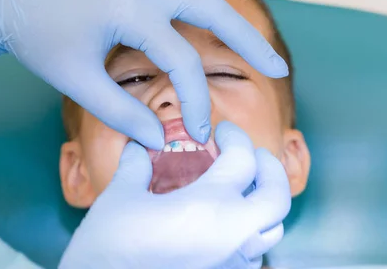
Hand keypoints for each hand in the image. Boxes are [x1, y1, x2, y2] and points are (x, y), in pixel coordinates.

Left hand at [0, 0, 291, 146]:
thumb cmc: (40, 40)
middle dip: (247, 42)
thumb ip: (120, 112)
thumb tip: (159, 140)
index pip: (182, 61)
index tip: (199, 133)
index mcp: (131, 12)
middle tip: (278, 68)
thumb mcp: (76, 82)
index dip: (195, 100)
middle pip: (212, 9)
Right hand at [58, 122, 290, 268]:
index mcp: (209, 206)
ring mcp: (231, 264)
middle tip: (252, 155)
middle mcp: (232, 236)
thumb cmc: (108, 247)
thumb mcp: (119, 197)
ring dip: (262, 203)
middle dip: (270, 169)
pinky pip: (253, 255)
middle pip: (278, 197)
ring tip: (241, 189)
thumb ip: (136, 166)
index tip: (221, 131)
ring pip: (271, 230)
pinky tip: (222, 225)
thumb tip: (139, 147)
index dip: (235, 137)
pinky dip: (248, 232)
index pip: (243, 160)